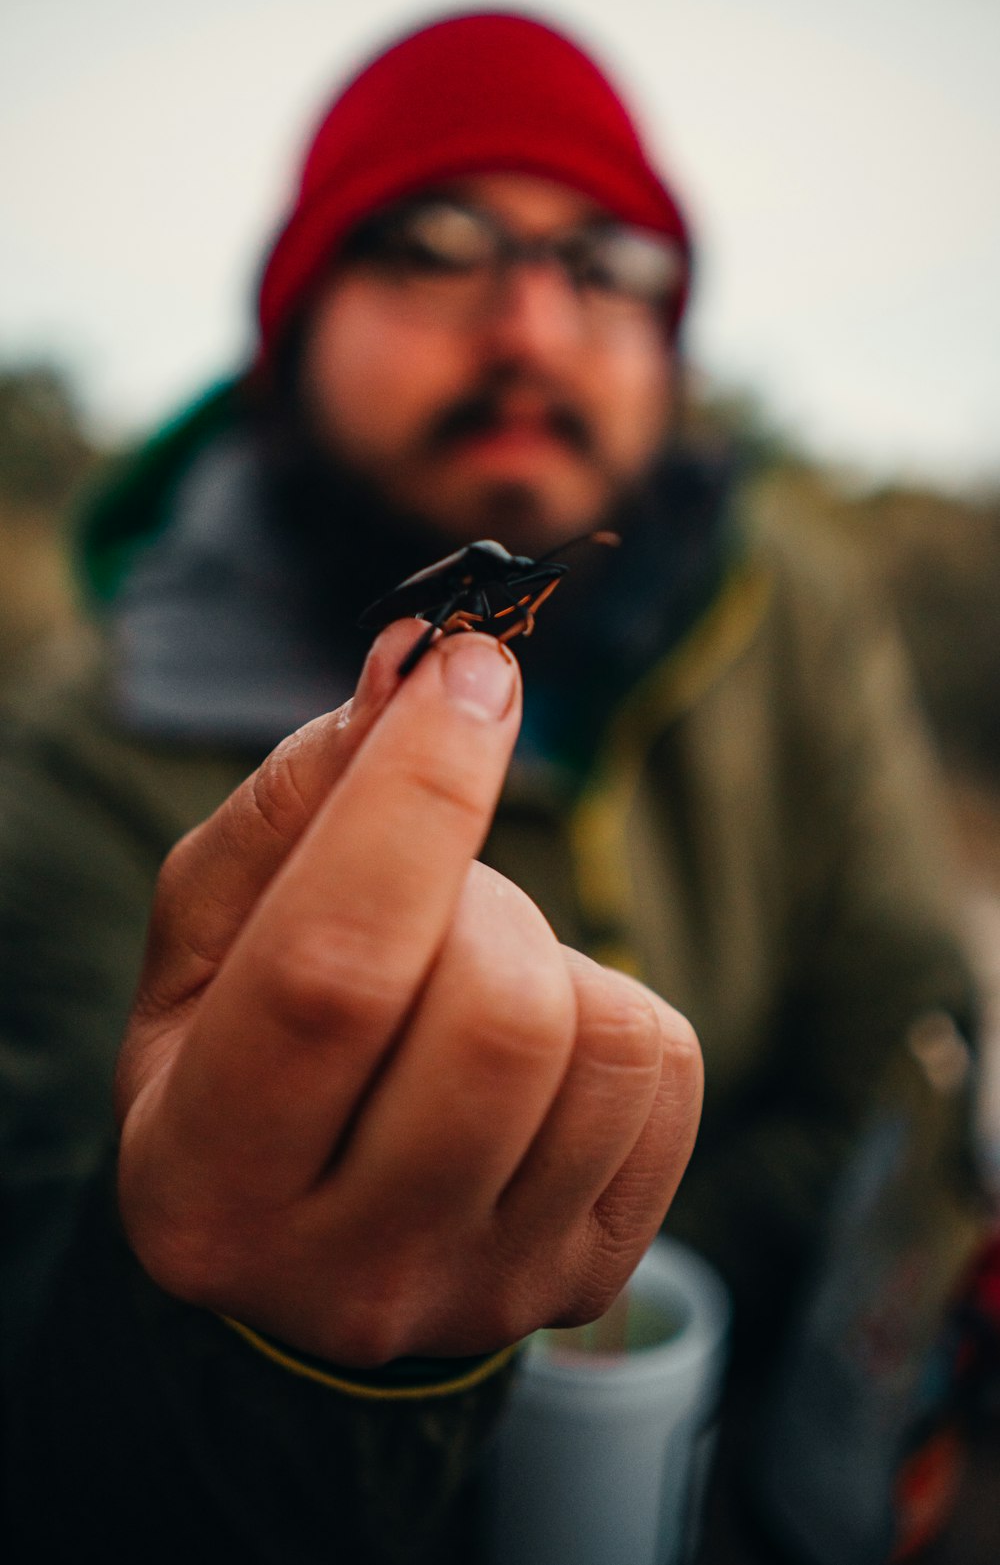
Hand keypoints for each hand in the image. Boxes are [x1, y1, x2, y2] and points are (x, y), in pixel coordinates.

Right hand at [115, 621, 701, 1366]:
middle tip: (434, 899)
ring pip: (598, 1036)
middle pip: (496, 1010)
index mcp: (205, 1176)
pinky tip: (534, 1044)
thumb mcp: (211, 934)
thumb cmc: (244, 1052)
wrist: (311, 1245)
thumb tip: (418, 665)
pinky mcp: (591, 1272)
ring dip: (543, 953)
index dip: (415, 796)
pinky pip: (664, 1069)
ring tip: (469, 980)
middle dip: (480, 893)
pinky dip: (607, 1010)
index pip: (336, 972)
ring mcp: (486, 1287)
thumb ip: (296, 798)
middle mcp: (347, 1269)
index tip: (471, 673)